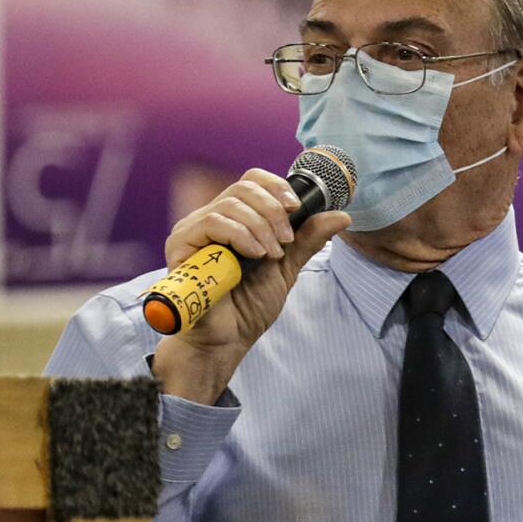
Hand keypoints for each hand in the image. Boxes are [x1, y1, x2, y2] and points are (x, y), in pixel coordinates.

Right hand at [153, 168, 349, 402]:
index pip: (251, 181)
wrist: (228, 340)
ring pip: (231, 204)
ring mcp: (193, 230)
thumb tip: (342, 216)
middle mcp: (210, 219)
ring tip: (271, 255)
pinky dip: (241, 235)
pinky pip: (212, 222)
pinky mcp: (181, 245)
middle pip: (244, 187)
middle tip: (285, 242)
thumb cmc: (248, 307)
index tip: (296, 209)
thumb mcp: (286, 267)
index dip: (276, 188)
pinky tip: (254, 255)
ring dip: (261, 227)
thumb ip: (307, 239)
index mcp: (233, 219)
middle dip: (273, 211)